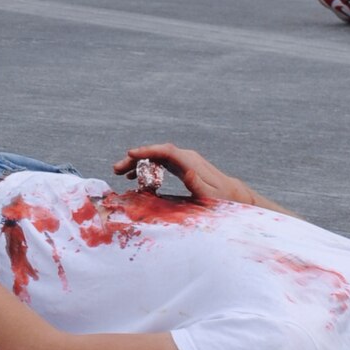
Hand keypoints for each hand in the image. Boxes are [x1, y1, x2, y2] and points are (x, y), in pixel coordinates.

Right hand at [113, 143, 239, 203]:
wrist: (233, 194)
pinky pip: (160, 162)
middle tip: (116, 168)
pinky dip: (147, 167)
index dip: (147, 151)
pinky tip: (136, 176)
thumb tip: (185, 172)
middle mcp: (186, 157)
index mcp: (190, 162)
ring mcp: (183, 160)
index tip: (130, 154)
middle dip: (136, 158)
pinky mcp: (182, 166)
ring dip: (138, 163)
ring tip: (121, 173)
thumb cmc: (223, 199)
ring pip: (156, 156)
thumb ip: (197, 184)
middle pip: (157, 152)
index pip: (165, 151)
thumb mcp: (211, 195)